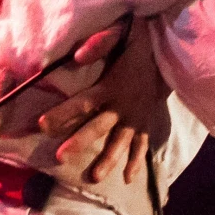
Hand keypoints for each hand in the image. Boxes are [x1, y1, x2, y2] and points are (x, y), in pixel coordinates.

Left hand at [37, 15, 170, 185]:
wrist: (172, 53)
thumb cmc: (140, 44)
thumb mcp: (123, 35)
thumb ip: (100, 43)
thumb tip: (77, 57)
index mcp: (112, 86)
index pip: (83, 102)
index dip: (63, 113)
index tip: (42, 124)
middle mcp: (123, 105)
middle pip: (99, 126)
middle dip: (80, 142)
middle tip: (60, 157)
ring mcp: (136, 117)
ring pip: (121, 142)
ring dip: (108, 160)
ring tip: (94, 177)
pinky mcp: (146, 122)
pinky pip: (141, 144)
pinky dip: (136, 161)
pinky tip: (127, 179)